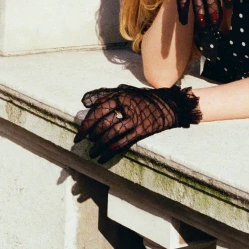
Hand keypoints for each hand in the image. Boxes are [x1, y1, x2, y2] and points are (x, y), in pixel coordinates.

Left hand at [74, 83, 201, 163]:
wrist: (170, 104)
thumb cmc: (146, 99)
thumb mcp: (128, 93)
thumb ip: (111, 98)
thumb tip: (92, 104)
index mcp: (121, 96)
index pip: (99, 110)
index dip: (87, 123)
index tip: (79, 134)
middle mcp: (127, 107)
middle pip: (104, 123)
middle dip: (91, 136)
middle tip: (84, 144)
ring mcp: (135, 119)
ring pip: (113, 134)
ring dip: (100, 145)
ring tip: (92, 153)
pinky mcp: (142, 130)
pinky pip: (125, 140)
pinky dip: (114, 148)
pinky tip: (105, 155)